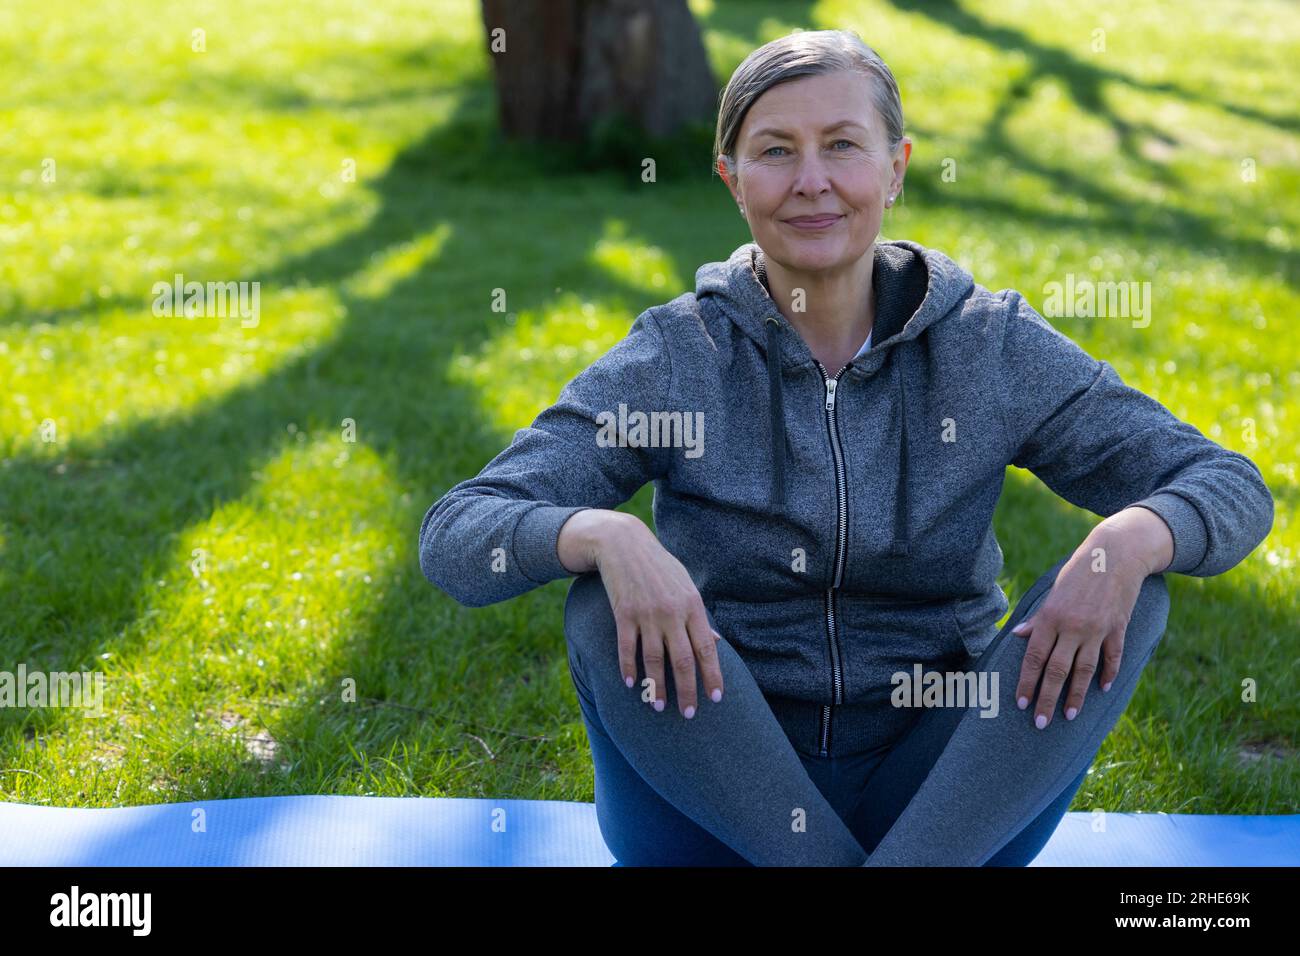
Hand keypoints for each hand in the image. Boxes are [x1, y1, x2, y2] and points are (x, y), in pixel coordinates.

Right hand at [561, 510, 723, 717]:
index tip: (715, 698)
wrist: (624, 543)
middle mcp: (672, 612)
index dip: (712, 675)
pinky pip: (627, 648)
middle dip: (686, 690)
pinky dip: (628, 668)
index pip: (706, 648)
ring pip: (653, 659)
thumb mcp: (686, 586)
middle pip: (682, 660)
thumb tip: (716, 644)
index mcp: (692, 606)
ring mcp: (647, 614)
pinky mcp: (624, 613)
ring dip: (656, 686)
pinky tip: (631, 685)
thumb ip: (699, 617)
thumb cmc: (660, 566)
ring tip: (658, 706)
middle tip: (689, 714)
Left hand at [1009, 541, 1150, 728]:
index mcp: (1050, 617)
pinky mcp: (1118, 628)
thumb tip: (1017, 636)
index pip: (1035, 657)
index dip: (1027, 682)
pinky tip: (1102, 690)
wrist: (1114, 555)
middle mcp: (1072, 626)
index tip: (1021, 703)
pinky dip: (1108, 674)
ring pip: (1084, 670)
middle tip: (1040, 722)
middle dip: (1047, 698)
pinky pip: (1112, 657)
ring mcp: (1097, 629)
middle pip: (1057, 670)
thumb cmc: (1077, 573)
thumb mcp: (1052, 593)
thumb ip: (1037, 619)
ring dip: (1076, 695)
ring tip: (1069, 716)